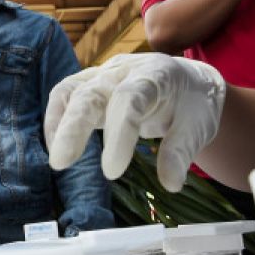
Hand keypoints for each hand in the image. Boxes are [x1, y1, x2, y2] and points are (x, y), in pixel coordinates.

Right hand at [44, 53, 225, 191]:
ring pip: (71, 91)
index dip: (118, 134)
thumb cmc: (194, 104)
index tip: (112, 172)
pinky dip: (56, 121)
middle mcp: (124, 70)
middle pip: (90, 92)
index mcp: (156, 74)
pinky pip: (64, 97)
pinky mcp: (90, 86)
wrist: (189, 82)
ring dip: (58, 124)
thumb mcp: (198, 126)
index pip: (130, 98)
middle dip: (73, 127)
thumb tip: (170, 185)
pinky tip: (57, 148)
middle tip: (61, 163)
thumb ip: (181, 152)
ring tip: (57, 159)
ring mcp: (103, 75)